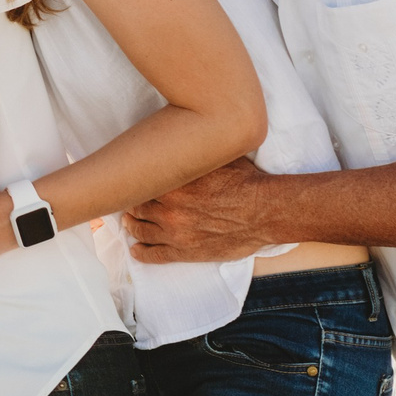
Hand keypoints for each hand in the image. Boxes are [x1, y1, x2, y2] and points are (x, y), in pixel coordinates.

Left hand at [125, 158, 280, 262]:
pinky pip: (155, 255)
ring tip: (129, 223)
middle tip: (129, 202)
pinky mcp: (185, 252)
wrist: (266, 212)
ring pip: (141, 230)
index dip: (136, 182)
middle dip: (133, 203)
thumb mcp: (216, 158)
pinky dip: (142, 253)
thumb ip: (193, 154)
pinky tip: (136, 250)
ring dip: (133, 226)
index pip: (141, 182)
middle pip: (137, 206)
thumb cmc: (246, 181)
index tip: (134, 180)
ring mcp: (175, 233)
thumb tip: (181, 140)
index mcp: (173, 184)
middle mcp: (169, 209)